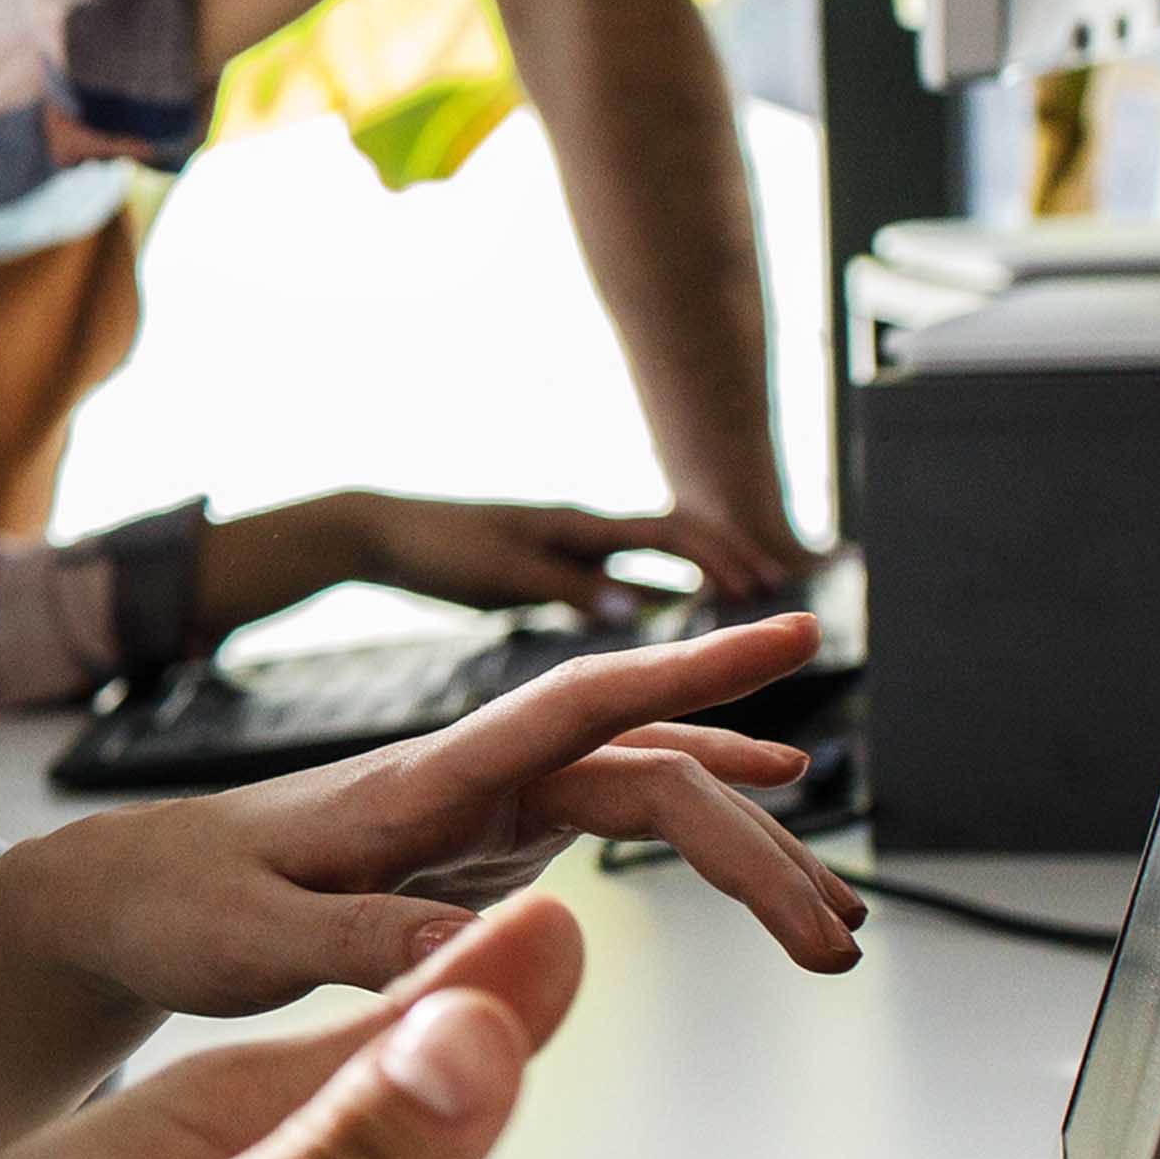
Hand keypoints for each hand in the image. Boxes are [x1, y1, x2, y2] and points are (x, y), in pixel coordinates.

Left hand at [0, 610, 863, 1018]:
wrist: (128, 896)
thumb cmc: (177, 904)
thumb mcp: (255, 939)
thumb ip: (360, 941)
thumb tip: (480, 956)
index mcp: (418, 783)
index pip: (574, 704)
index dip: (685, 670)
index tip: (787, 638)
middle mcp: (467, 781)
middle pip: (643, 777)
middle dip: (752, 845)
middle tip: (837, 933)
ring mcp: (481, 811)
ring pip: (643, 803)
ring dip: (743, 856)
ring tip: (835, 924)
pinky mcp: (480, 849)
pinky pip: (612, 832)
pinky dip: (695, 844)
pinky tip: (763, 845)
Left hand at [334, 489, 795, 616]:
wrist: (382, 535)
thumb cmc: (436, 548)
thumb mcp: (501, 571)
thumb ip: (566, 588)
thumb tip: (637, 608)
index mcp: (576, 528)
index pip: (671, 534)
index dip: (724, 556)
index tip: (767, 584)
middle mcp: (582, 536)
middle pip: (675, 541)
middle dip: (727, 562)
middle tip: (778, 595)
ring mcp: (568, 554)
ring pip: (651, 566)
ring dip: (697, 584)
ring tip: (746, 611)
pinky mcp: (549, 576)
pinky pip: (618, 587)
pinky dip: (654, 604)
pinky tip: (671, 630)